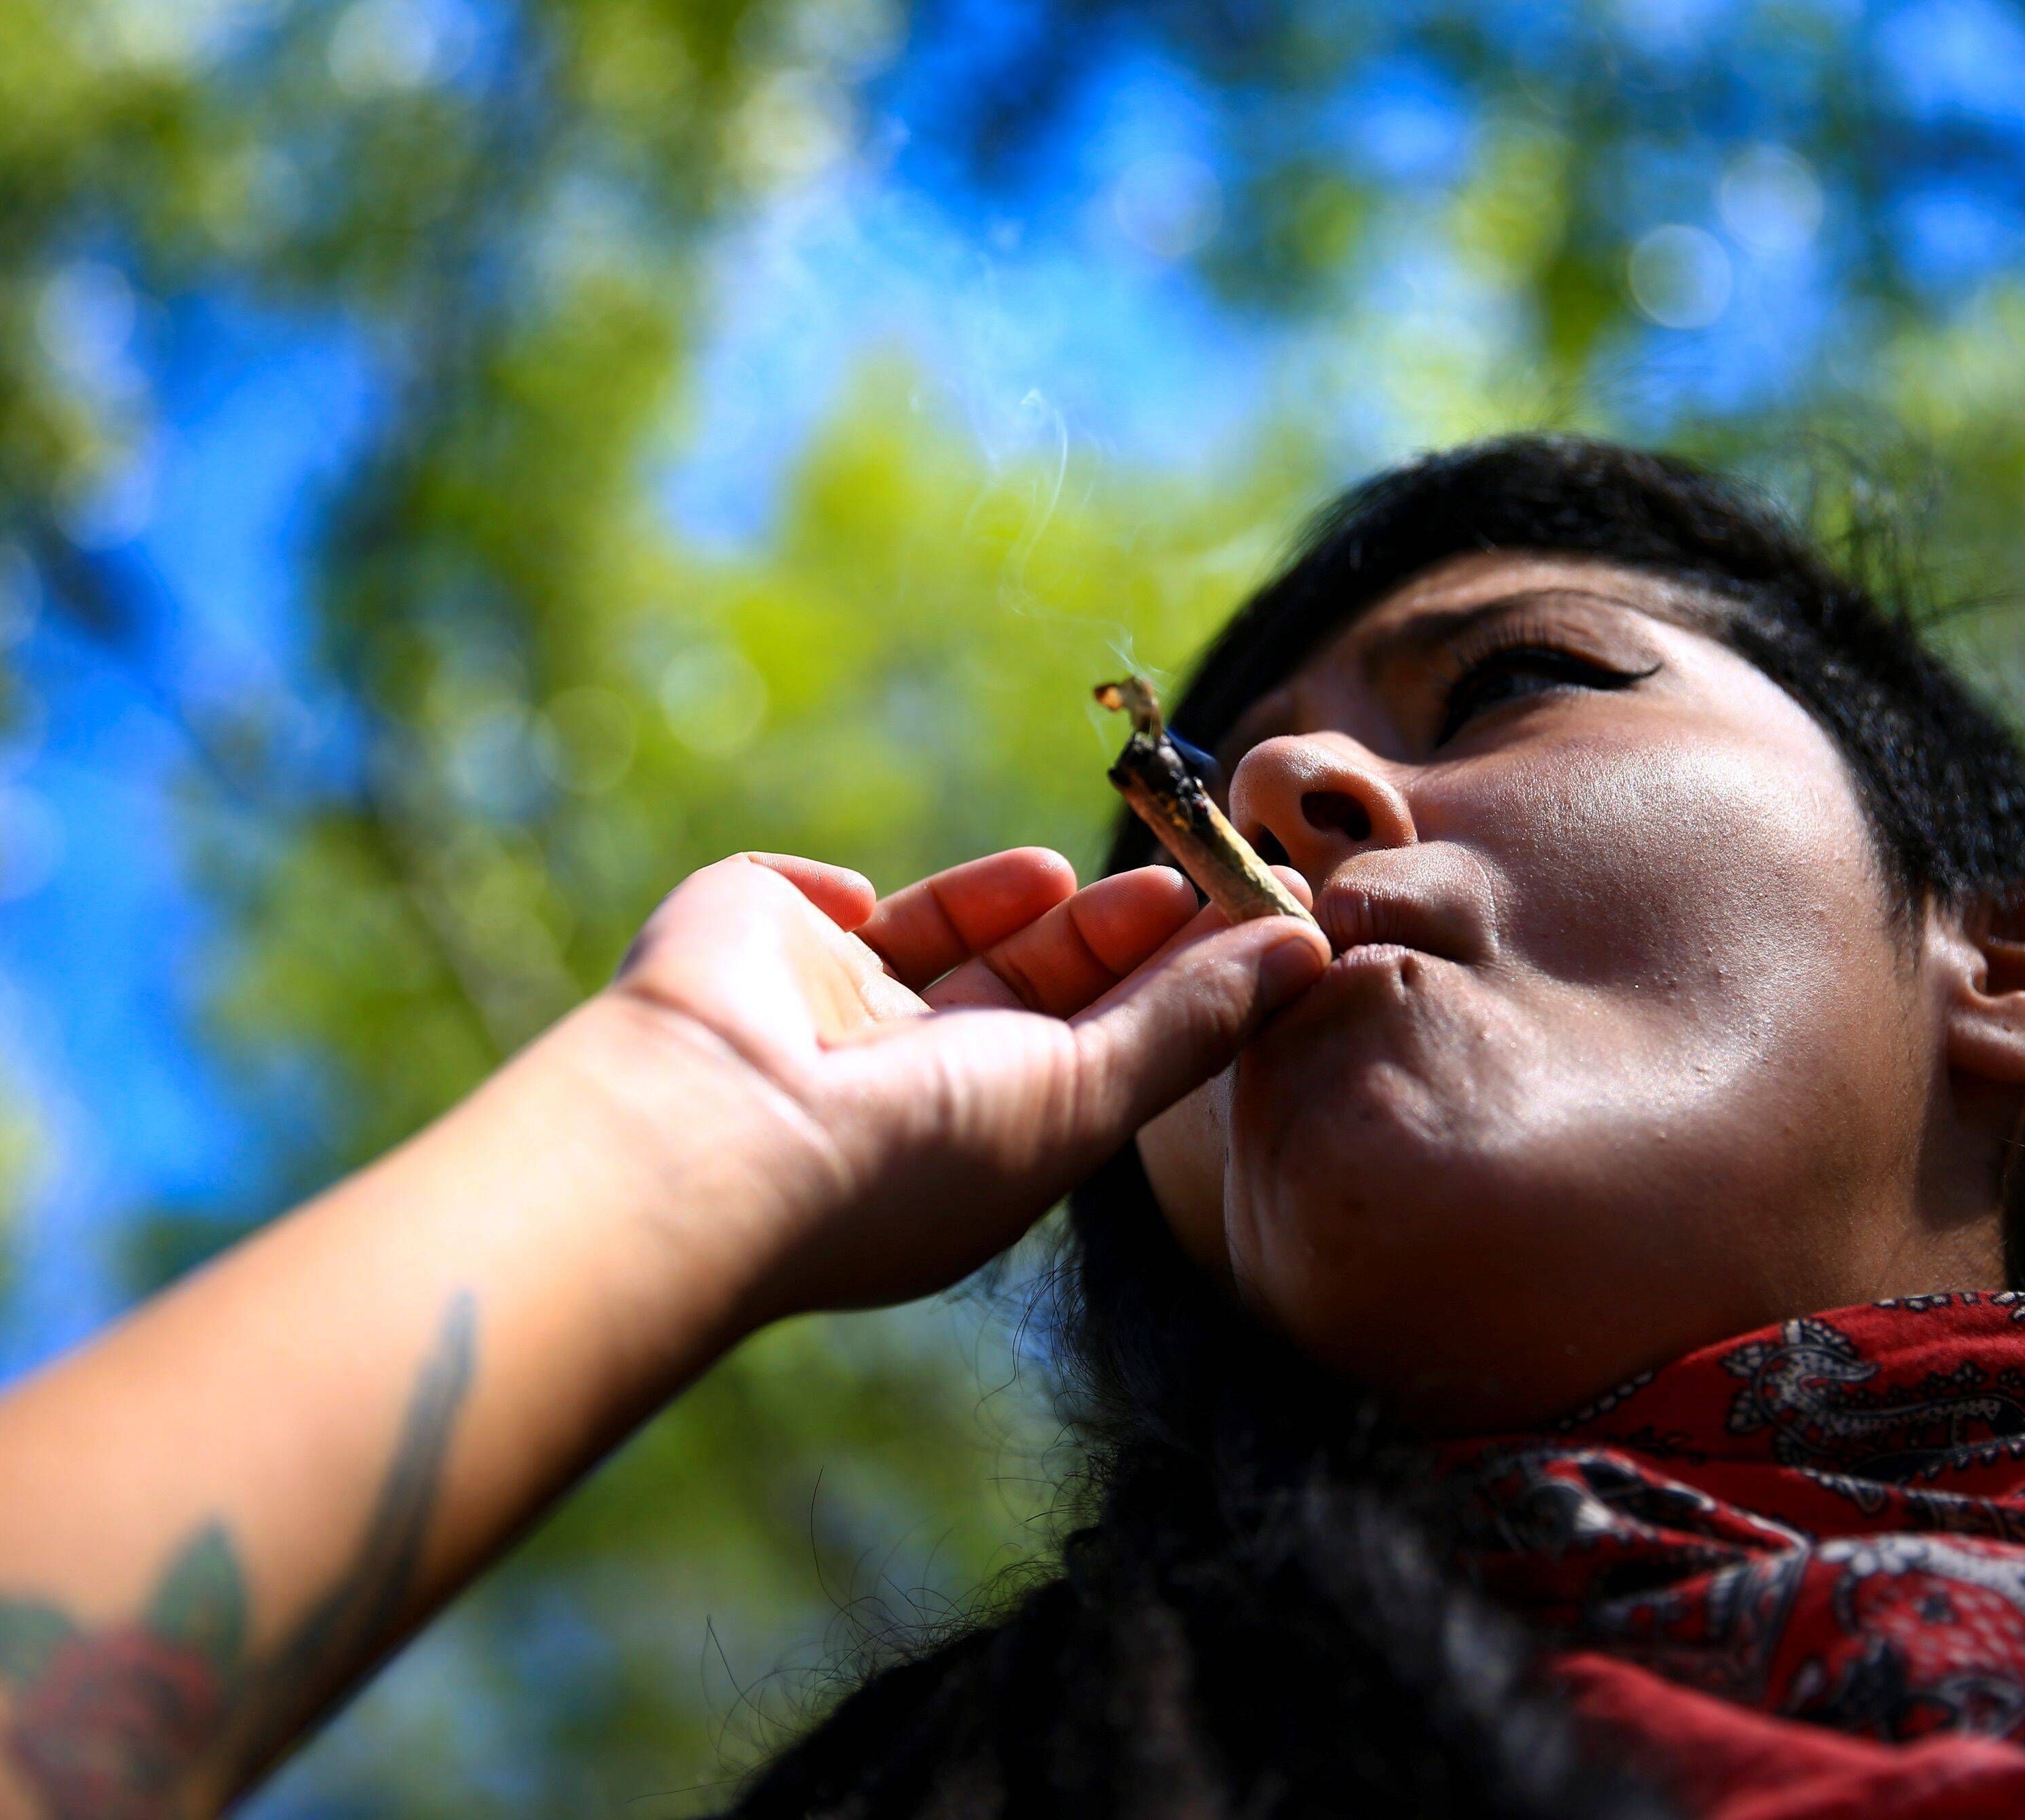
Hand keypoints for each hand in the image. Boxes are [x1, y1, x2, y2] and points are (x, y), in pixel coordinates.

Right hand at [604, 848, 1327, 1321]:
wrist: (715, 1130)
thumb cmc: (909, 1152)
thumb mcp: (1081, 1097)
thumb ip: (1190, 1023)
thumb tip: (1309, 951)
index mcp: (979, 1139)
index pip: (1100, 1048)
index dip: (1179, 984)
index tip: (1260, 922)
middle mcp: (903, 1081)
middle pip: (1036, 983)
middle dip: (1123, 928)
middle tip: (1207, 868)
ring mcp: (821, 1009)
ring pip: (944, 933)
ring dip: (1018, 897)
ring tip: (1087, 873)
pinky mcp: (754, 936)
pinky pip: (810, 895)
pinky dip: (842, 889)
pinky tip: (861, 908)